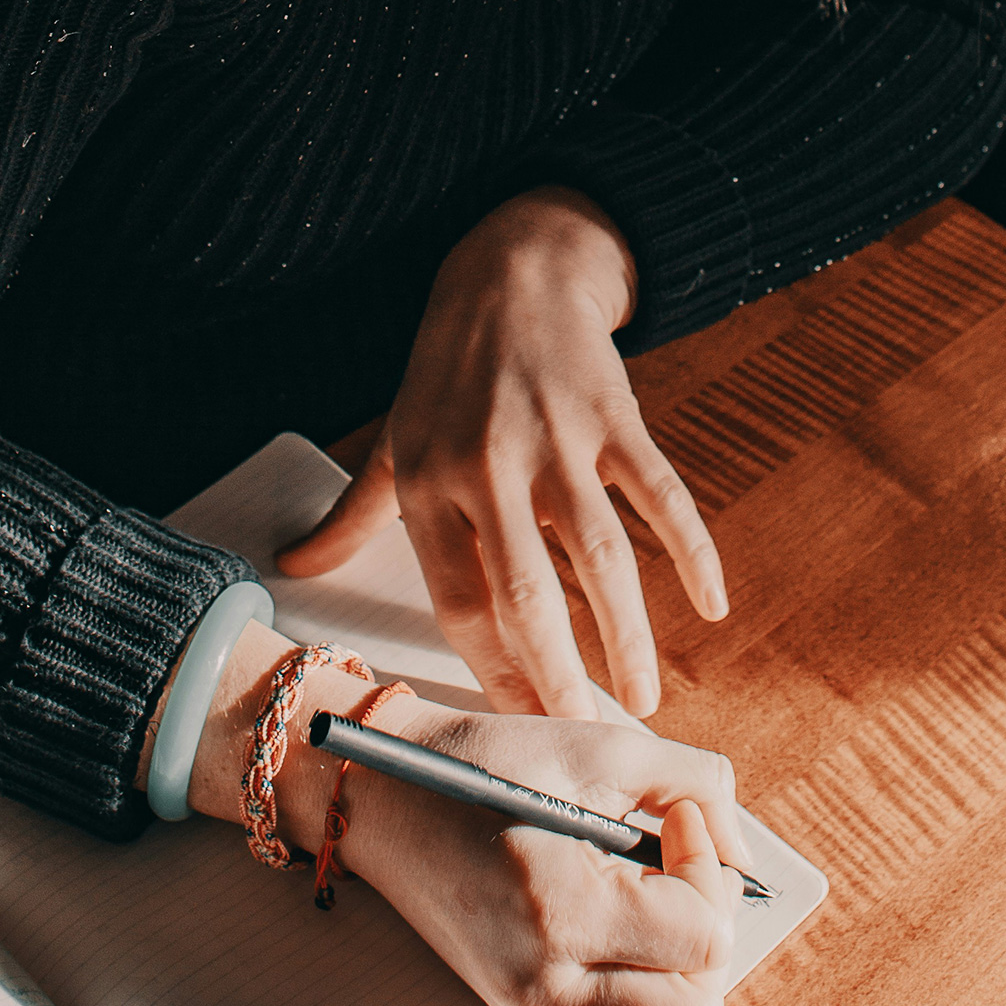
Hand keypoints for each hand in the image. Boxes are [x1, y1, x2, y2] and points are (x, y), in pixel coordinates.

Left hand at [277, 188, 727, 718]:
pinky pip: (661, 494)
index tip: (517, 728)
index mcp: (430, 482)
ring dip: (627, 635)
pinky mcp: (616, 415)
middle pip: (528, 594)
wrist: (514, 269)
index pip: (459, 600)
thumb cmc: (446, 370)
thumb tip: (293, 570)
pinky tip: (711, 605)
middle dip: (558, 676)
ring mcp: (558, 439)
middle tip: (582, 736)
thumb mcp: (393, 438)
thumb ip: (352, 514)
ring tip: (643, 698)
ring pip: (601, 556)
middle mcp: (489, 466)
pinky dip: (691, 550)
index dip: (491, 671)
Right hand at [341, 700, 747, 1005]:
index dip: (709, 869)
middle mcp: (546, 981)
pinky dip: (638, 964)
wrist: (385, 794)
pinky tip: (609, 901)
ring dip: (676, 957)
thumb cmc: (485, 762)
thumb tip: (742, 850)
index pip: (703, 938)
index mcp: (562, 912)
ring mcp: (531, 1005)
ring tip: (642, 884)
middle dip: (705, 934)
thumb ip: (695, 784)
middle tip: (673, 864)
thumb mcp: (600, 747)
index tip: (676, 816)